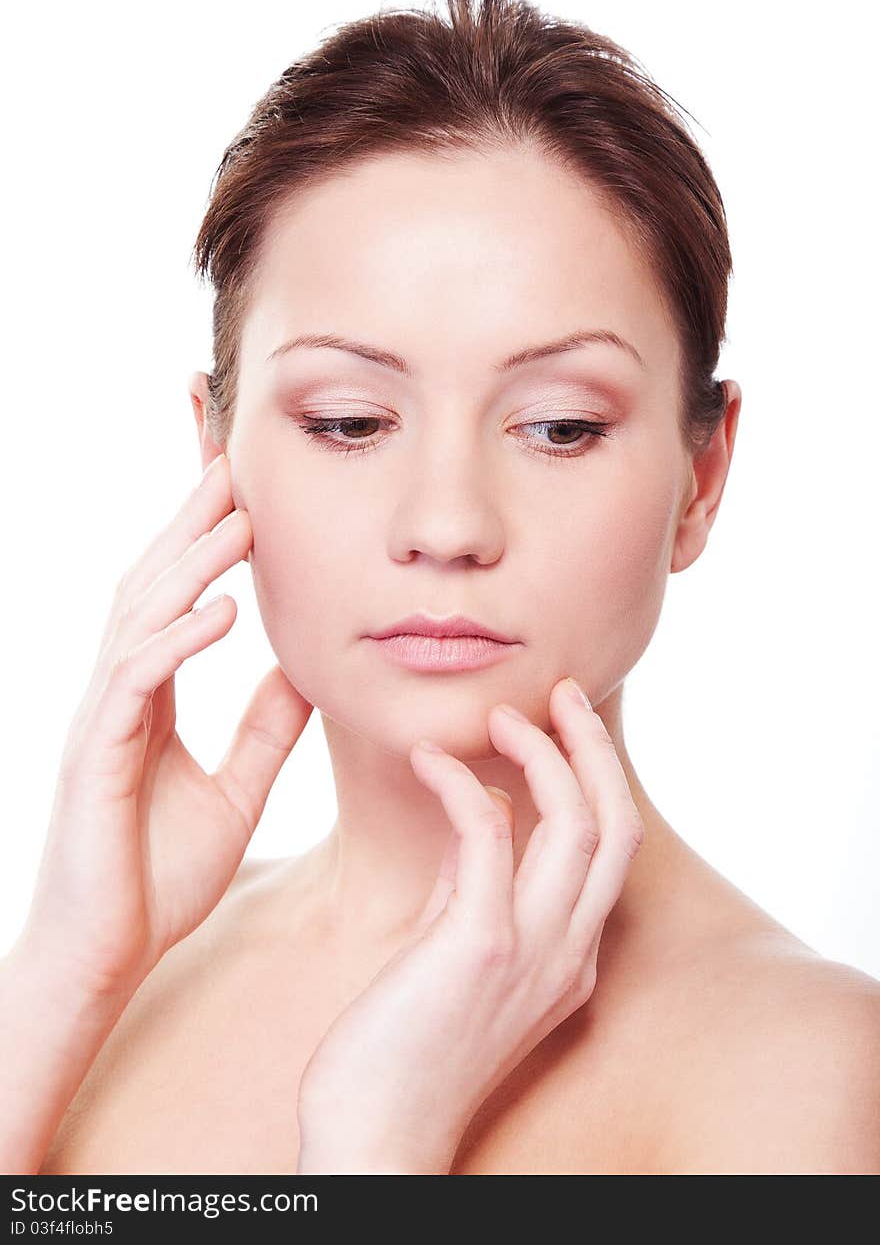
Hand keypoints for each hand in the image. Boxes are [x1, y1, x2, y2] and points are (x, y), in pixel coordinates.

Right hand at [15, 454, 312, 1001]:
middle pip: (152, 586)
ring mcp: (103, 721)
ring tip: (238, 518)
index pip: (176, 598)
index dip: (201, 539)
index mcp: (150, 697)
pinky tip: (218, 612)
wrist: (108, 954)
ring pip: (140, 618)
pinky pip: (136, 682)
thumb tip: (305, 674)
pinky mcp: (96, 757)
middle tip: (233, 463)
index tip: (238, 486)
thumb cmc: (158, 877)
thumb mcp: (235, 790)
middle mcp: (120, 694)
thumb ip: (263, 730)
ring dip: (189, 564)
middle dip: (191, 523)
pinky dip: (176, 640)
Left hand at [295, 677, 644, 1174]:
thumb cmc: (402, 1047)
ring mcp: (534, 953)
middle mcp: (570, 953)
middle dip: (595, 748)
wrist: (374, 1136)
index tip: (558, 725)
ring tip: (499, 715)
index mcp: (570, 956)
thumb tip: (489, 808)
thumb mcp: (457, 952)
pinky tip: (427, 759)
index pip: (610, 847)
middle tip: (558, 694)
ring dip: (544, 754)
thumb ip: (478, 885)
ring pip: (579, 825)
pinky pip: (489, 836)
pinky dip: (462, 785)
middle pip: (617, 825)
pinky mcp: (480, 948)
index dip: (592, 775)